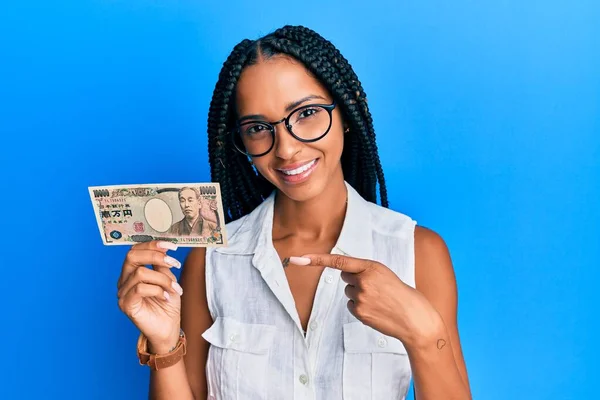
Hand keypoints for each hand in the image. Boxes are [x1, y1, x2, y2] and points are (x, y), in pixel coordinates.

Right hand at [117, 240, 183, 352]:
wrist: (168, 329)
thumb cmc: (167, 304)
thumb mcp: (168, 279)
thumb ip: (162, 265)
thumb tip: (163, 248)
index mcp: (132, 272)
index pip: (135, 250)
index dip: (152, 245)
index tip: (172, 246)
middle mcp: (124, 280)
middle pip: (131, 256)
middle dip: (156, 256)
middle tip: (174, 263)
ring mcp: (123, 293)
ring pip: (141, 273)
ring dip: (163, 279)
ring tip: (174, 289)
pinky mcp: (126, 305)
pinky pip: (140, 289)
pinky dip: (157, 290)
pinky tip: (166, 297)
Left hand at [289, 254, 443, 347]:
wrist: (415, 318)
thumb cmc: (400, 294)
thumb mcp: (384, 274)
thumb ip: (364, 271)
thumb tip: (344, 274)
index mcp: (371, 267)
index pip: (339, 261)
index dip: (316, 259)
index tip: (298, 258)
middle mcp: (363, 281)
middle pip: (345, 277)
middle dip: (356, 281)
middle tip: (377, 288)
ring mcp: (361, 298)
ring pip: (348, 292)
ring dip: (359, 295)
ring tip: (379, 300)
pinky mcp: (359, 312)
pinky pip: (351, 306)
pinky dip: (361, 308)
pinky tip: (376, 310)